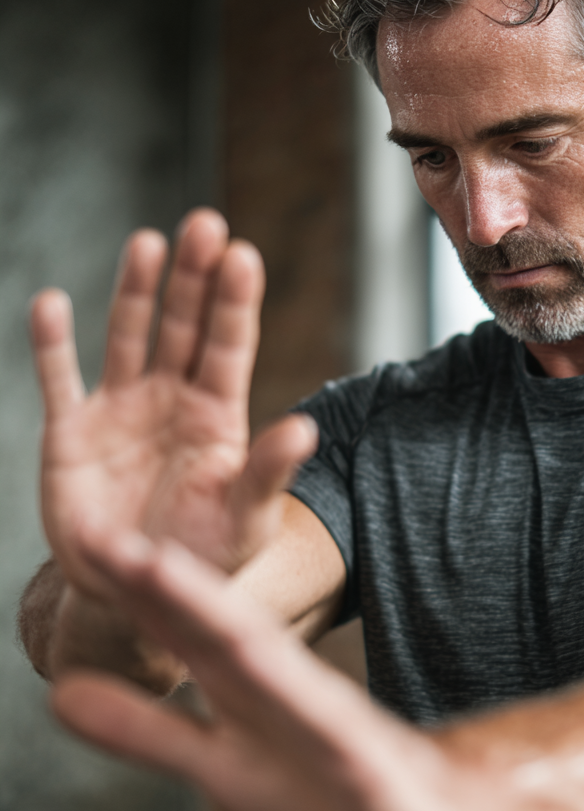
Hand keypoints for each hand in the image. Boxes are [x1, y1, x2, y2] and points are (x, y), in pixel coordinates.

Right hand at [30, 209, 317, 602]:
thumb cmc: (205, 553)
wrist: (141, 586)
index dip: (234, 302)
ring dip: (135, 290)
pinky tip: (51, 303)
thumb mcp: (245, 518)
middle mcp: (172, 399)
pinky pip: (58, 379)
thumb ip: (268, 472)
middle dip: (193, 277)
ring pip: (128, 336)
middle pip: (184, 325)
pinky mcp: (72, 432)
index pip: (229, 346)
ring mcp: (121, 409)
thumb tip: (306, 429)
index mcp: (219, 414)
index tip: (243, 255)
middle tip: (204, 224)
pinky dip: (52, 344)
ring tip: (148, 242)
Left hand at [50, 529, 465, 810]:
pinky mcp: (354, 745)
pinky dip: (285, 687)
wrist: (417, 804)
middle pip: (210, 621)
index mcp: (239, 680)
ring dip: (209, 609)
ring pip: (257, 652)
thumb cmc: (316, 781)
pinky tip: (253, 660)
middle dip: (155, 580)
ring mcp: (316, 709)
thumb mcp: (218, 763)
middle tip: (98, 535)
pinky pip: (318, 714)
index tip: (82, 544)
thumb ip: (146, 730)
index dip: (128, 590)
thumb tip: (58, 696)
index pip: (180, 627)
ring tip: (160, 569)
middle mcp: (275, 680)